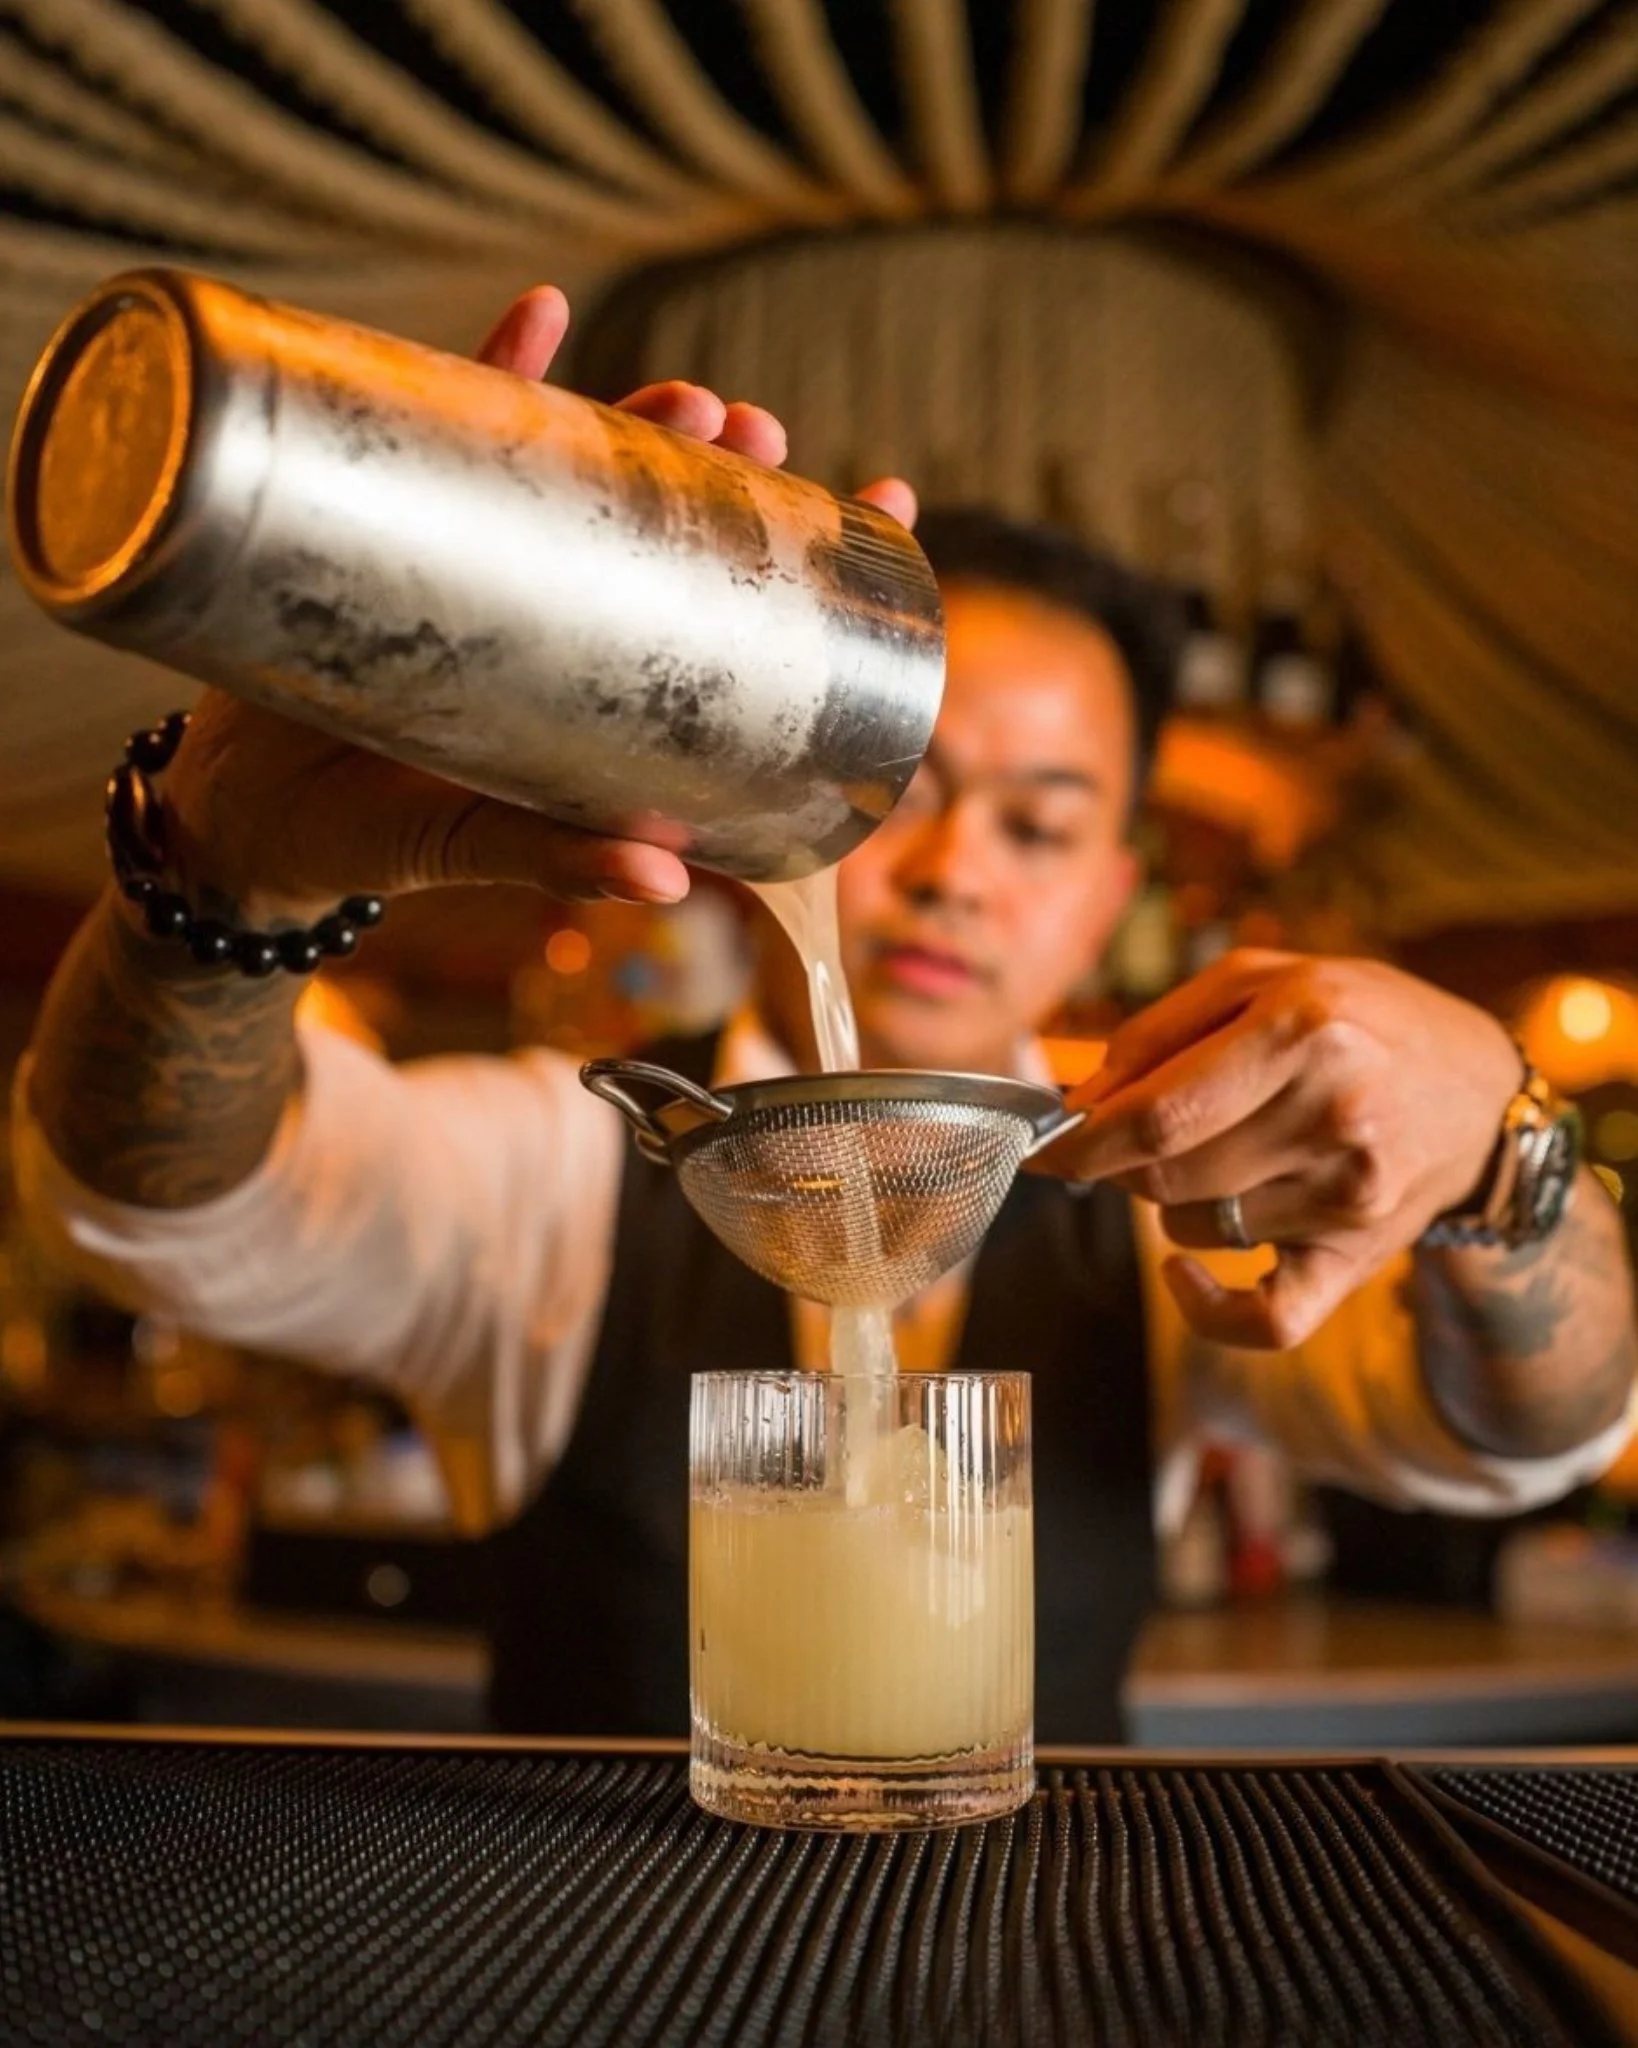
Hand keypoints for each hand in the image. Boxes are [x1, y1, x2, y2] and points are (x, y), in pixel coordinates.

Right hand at [159, 286, 916, 921]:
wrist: (244, 815)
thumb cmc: (373, 842)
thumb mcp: (475, 848)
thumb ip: (563, 859)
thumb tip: (668, 881)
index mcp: (614, 693)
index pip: (741, 614)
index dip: (820, 558)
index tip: (894, 500)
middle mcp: (575, 618)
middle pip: (675, 523)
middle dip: (732, 471)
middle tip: (760, 434)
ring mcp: (498, 564)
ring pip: (588, 468)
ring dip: (641, 414)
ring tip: (690, 397)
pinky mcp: (411, 527)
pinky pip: (461, 434)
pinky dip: (497, 364)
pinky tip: (546, 308)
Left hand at [1034, 950, 1520, 1348]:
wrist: (1475, 1091)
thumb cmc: (1352, 1020)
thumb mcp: (1264, 980)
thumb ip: (1160, 1031)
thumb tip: (1077, 1099)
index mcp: (1304, 1029)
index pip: (1159, 1114)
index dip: (1081, 1142)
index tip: (1040, 1148)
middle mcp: (1335, 1113)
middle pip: (1165, 1176)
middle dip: (1124, 1163)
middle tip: (1137, 1137)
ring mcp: (1351, 1195)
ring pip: (1192, 1229)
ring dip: (1171, 1201)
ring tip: (1215, 1157)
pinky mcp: (1358, 1257)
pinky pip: (1264, 1320)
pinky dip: (1206, 1308)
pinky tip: (1186, 1276)